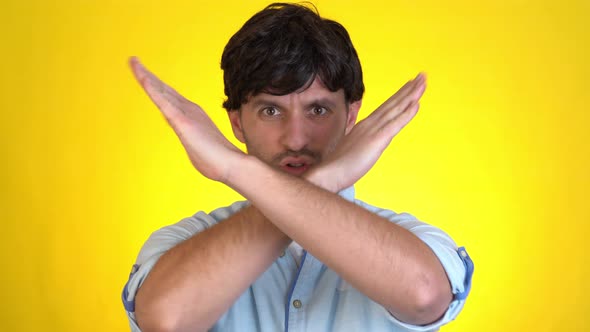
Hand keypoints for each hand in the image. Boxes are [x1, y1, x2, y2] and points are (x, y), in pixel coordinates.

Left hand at [129, 57, 244, 182]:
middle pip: (163, 89)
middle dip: (148, 75)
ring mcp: (185, 114)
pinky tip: (142, 78)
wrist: (231, 166)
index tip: (145, 76)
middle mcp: (188, 110)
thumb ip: (200, 144)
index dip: (157, 86)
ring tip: (133, 62)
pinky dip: (152, 89)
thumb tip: (206, 149)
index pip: (170, 97)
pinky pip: (163, 102)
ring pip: (160, 91)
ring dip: (145, 76)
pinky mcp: (182, 121)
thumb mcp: (205, 150)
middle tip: (134, 61)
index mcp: (192, 115)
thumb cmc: (220, 162)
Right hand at [308, 73, 425, 191]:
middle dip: (409, 89)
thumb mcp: (352, 149)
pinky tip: (416, 104)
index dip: (399, 96)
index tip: (409, 85)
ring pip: (396, 109)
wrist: (328, 172)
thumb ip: (360, 142)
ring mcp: (374, 130)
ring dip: (411, 95)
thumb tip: (364, 143)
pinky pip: (395, 124)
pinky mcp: (377, 140)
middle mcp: (370, 124)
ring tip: (422, 82)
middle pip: (393, 103)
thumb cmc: (338, 165)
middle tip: (421, 76)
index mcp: (365, 125)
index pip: (385, 107)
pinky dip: (406, 114)